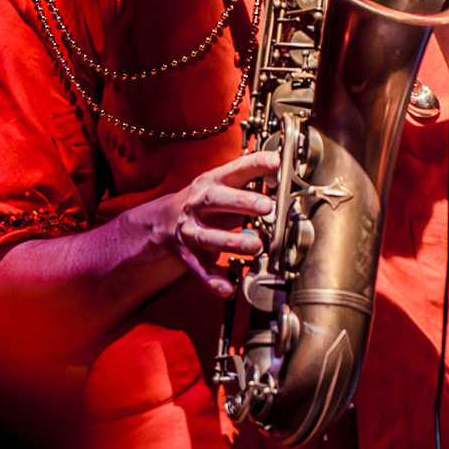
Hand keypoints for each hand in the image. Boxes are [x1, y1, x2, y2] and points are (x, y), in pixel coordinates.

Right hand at [157, 148, 279, 293]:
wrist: (163, 222)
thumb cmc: (205, 201)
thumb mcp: (223, 184)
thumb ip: (250, 181)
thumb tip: (285, 176)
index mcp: (212, 182)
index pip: (235, 169)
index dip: (255, 163)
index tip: (276, 161)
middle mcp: (199, 204)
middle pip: (217, 200)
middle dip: (242, 202)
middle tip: (267, 206)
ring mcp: (191, 230)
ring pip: (208, 236)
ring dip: (232, 242)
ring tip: (255, 245)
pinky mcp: (188, 254)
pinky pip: (199, 269)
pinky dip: (213, 280)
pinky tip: (227, 288)